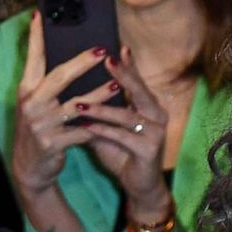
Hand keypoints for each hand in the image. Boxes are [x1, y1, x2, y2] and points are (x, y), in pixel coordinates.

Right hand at [11, 11, 121, 197]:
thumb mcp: (40, 104)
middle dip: (81, 63)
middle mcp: (31, 103)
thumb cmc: (42, 127)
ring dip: (99, 95)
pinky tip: (115, 121)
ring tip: (117, 84)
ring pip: (76, 106)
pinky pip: (83, 132)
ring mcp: (41, 124)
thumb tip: (72, 57)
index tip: (42, 14)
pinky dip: (100, 127)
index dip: (37, 37)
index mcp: (27, 90)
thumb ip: (50, 84)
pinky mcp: (53, 143)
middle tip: (102, 50)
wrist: (32, 166)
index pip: (32, 58)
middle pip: (59, 78)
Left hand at [78, 46, 171, 222]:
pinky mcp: (149, 150)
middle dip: (123, 75)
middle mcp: (158, 116)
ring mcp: (156, 133)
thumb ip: (99, 107)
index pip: (137, 82)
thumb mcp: (109, 125)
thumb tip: (74, 86)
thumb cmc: (123, 151)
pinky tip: (87, 128)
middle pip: (140, 92)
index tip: (116, 47)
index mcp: (149, 106)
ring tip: (79, 104)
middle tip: (106, 59)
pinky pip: (123, 137)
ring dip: (101, 109)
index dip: (128, 65)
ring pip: (127, 116)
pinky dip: (103, 131)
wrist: (139, 184)